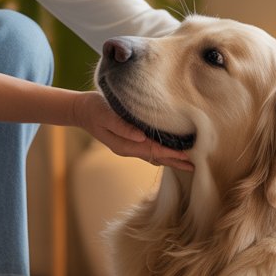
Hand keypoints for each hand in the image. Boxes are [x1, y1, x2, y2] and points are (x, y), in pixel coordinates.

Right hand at [71, 92, 193, 171]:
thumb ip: (121, 127)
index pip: (152, 151)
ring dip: (170, 159)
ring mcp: (129, 147)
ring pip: (154, 156)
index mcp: (124, 145)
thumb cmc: (94, 109)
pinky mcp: (130, 141)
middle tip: (194, 166)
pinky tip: (171, 151)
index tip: (186, 156)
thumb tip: (141, 137)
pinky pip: (149, 150)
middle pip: (156, 158)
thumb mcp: (105, 115)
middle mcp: (128, 149)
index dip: (170, 153)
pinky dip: (162, 152)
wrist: (81, 111)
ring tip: (187, 163)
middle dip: (175, 162)